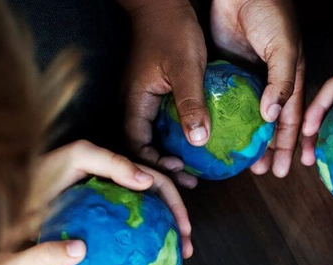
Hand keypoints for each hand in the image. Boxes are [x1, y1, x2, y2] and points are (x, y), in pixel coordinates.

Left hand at [31, 140, 192, 257]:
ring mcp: (105, 208)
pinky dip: (141, 249)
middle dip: (180, 221)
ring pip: (146, 220)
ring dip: (167, 236)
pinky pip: (124, 236)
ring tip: (176, 258)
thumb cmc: (38, 175)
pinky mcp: (94, 226)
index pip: (156, 181)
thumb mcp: (75, 157)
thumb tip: (147, 182)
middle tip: (187, 247)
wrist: (6, 205)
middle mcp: (114, 187)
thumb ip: (110, 161)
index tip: (184, 229)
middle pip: (158, 202)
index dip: (175, 202)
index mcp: (114, 169)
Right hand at [123, 0, 207, 187]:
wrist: (166, 4)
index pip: (135, 144)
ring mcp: (145, 98)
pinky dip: (178, 135)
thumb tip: (197, 140)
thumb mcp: (185, 67)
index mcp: (135, 100)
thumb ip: (190, 103)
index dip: (153, 164)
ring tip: (195, 168)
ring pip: (154, 135)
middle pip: (143, 145)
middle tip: (190, 180)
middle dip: (163, 166)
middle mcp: (135, 102)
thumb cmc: (172, 31)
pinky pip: (164, 121)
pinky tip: (197, 141)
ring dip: (172, 152)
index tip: (178, 171)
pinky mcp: (157, 92)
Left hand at [211, 0, 304, 177]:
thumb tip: (272, 117)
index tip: (283, 170)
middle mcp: (269, 82)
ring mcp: (247, 77)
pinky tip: (215, 133)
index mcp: (289, 79)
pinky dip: (222, 117)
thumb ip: (281, 82)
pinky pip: (224, 99)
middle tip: (260, 173)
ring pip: (246, 116)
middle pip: (269, 124)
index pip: (291, 120)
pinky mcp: (225, 69)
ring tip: (238, 161)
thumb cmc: (271, 14)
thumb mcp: (283, 49)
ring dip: (244, 139)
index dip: (289, 145)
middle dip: (267, 149)